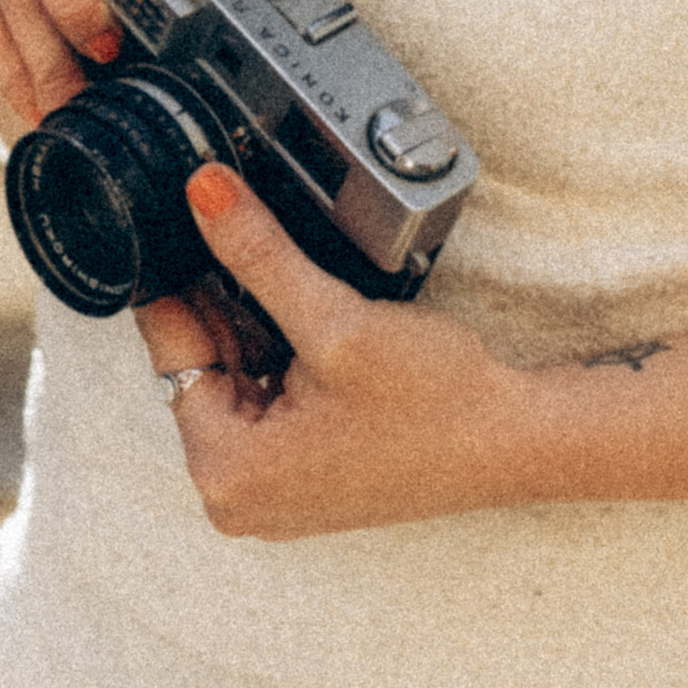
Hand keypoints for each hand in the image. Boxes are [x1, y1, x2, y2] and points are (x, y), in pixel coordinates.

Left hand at [138, 166, 532, 539]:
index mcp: (225, 471)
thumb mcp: (335, 320)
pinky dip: (283, 355)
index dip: (179, 275)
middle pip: (202, 362)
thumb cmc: (437, 404)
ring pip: (236, 374)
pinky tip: (318, 325)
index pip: (171, 349)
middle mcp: (236, 495)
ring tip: (306, 290)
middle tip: (256, 240)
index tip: (182, 219)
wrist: (516, 440)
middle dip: (227, 300)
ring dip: (260, 325)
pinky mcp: (301, 476)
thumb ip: (258, 254)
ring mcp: (270, 491)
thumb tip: (205, 192)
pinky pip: (266, 400)